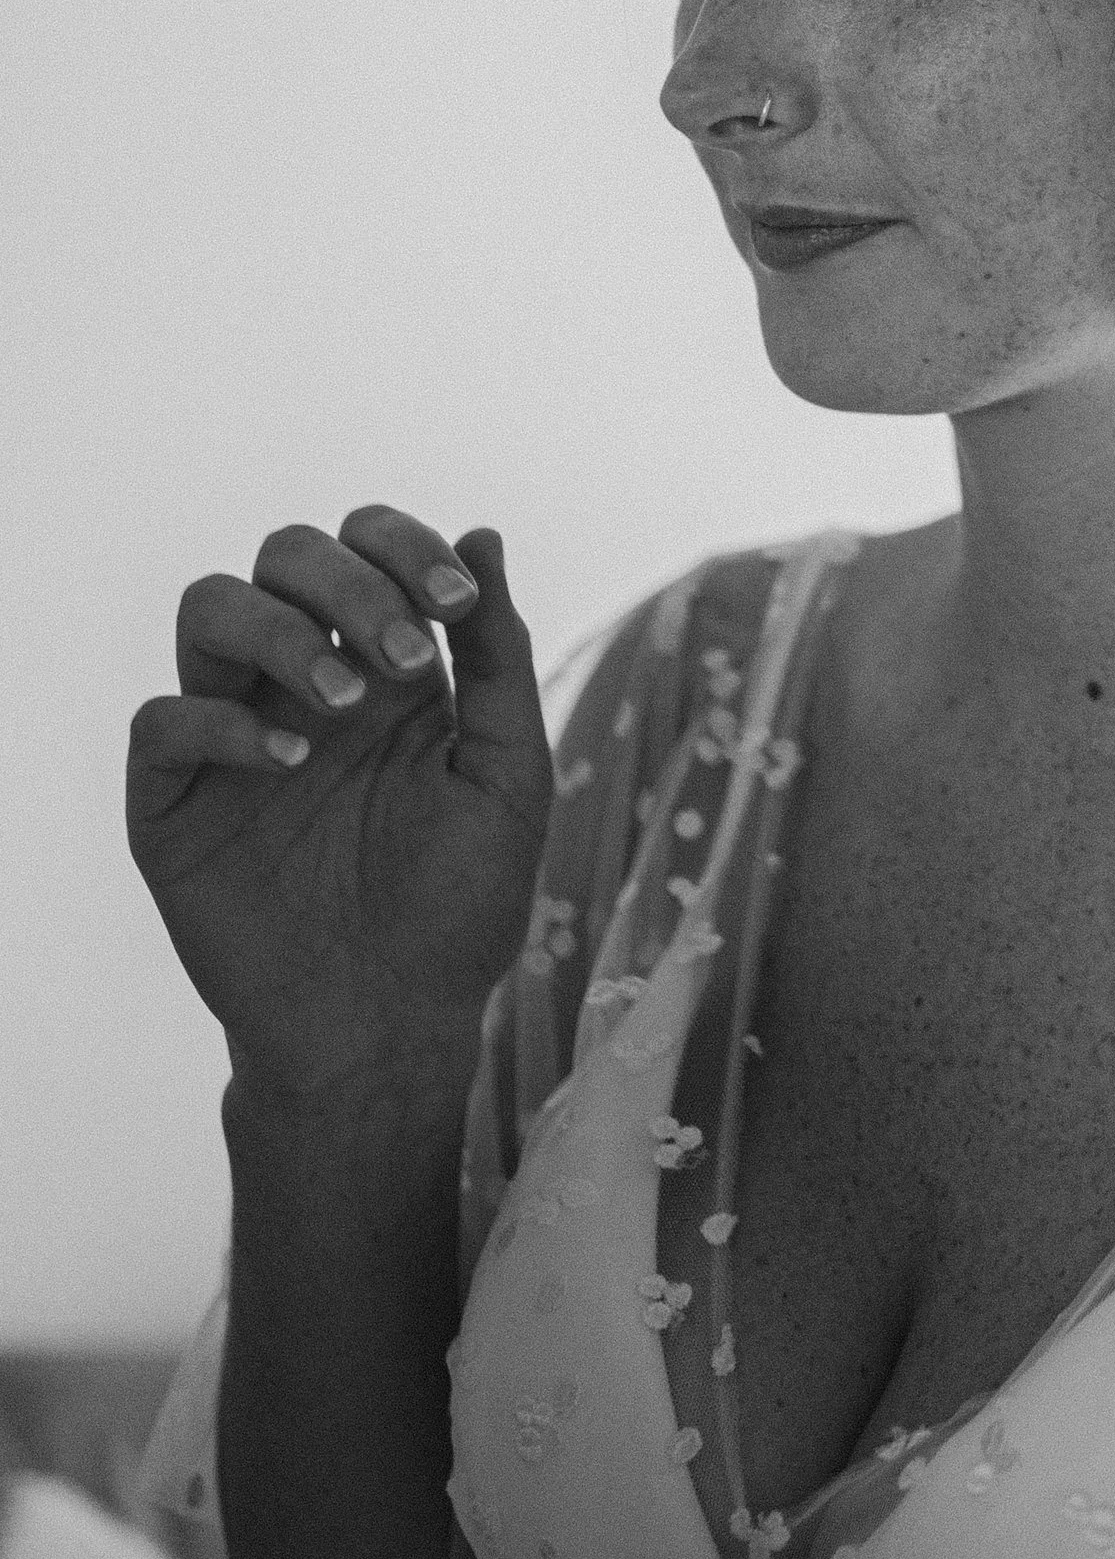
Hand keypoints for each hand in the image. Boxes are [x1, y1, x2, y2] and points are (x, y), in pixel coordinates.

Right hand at [126, 513, 551, 1119]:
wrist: (394, 1025)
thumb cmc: (460, 904)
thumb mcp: (506, 775)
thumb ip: (498, 657)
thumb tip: (484, 533)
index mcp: (385, 667)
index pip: (367, 548)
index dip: (403, 546)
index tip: (456, 604)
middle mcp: (301, 683)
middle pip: (285, 556)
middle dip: (349, 582)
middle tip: (409, 660)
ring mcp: (232, 736)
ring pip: (208, 608)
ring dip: (279, 630)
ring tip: (344, 703)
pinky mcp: (173, 803)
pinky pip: (163, 720)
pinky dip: (223, 722)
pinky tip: (292, 764)